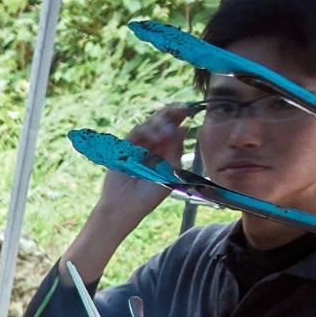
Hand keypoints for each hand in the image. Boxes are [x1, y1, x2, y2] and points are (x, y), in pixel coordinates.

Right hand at [92, 103, 192, 229]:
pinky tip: (157, 137)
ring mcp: (137, 146)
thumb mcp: (171, 171)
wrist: (126, 207)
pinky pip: (137, 131)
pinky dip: (148, 131)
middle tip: (182, 109)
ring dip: (160, 123)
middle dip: (171, 113)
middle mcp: (150, 146)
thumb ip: (176, 149)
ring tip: (167, 132)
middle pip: (161, 122)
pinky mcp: (124, 147)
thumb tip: (184, 127)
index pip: (172, 128)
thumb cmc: (149, 195)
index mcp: (163, 151)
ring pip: (149, 123)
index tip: (191, 109)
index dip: (180, 117)